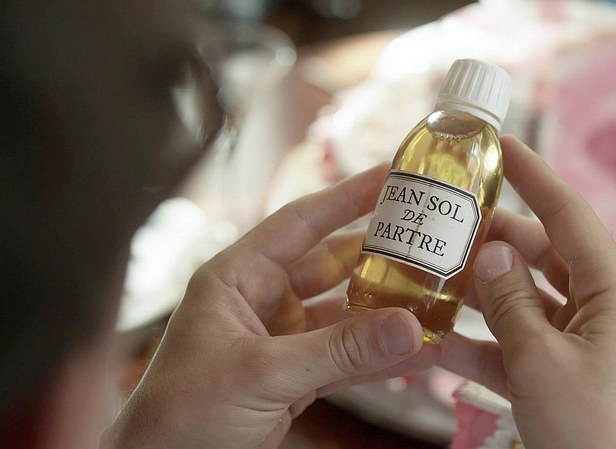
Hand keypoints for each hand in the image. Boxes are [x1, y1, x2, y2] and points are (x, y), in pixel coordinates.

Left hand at [104, 166, 438, 448]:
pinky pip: (344, 359)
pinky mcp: (293, 380)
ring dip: (384, 311)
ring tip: (434, 297)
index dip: (346, 198)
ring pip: (343, 316)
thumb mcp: (261, 374)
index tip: (390, 177)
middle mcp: (259, 301)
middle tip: (428, 239)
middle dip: (378, 256)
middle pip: (330, 266)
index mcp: (236, 278)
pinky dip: (377, 357)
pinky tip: (415, 350)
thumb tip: (408, 326)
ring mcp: (279, 341)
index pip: (299, 223)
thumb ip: (337, 351)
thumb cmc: (181, 415)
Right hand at [440, 136, 615, 448]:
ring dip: (474, 293)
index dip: (533, 175)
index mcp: (610, 289)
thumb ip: (511, 303)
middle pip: (535, 254)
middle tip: (441, 225)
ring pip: (516, 299)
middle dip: (488, 241)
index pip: (567, 213)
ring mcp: (572, 340)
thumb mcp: (542, 362)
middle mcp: (594, 306)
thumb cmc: (595, 430)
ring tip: (425, 275)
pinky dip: (473, 341)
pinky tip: (430, 337)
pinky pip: (509, 344)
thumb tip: (489, 252)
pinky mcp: (552, 372)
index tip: (498, 145)